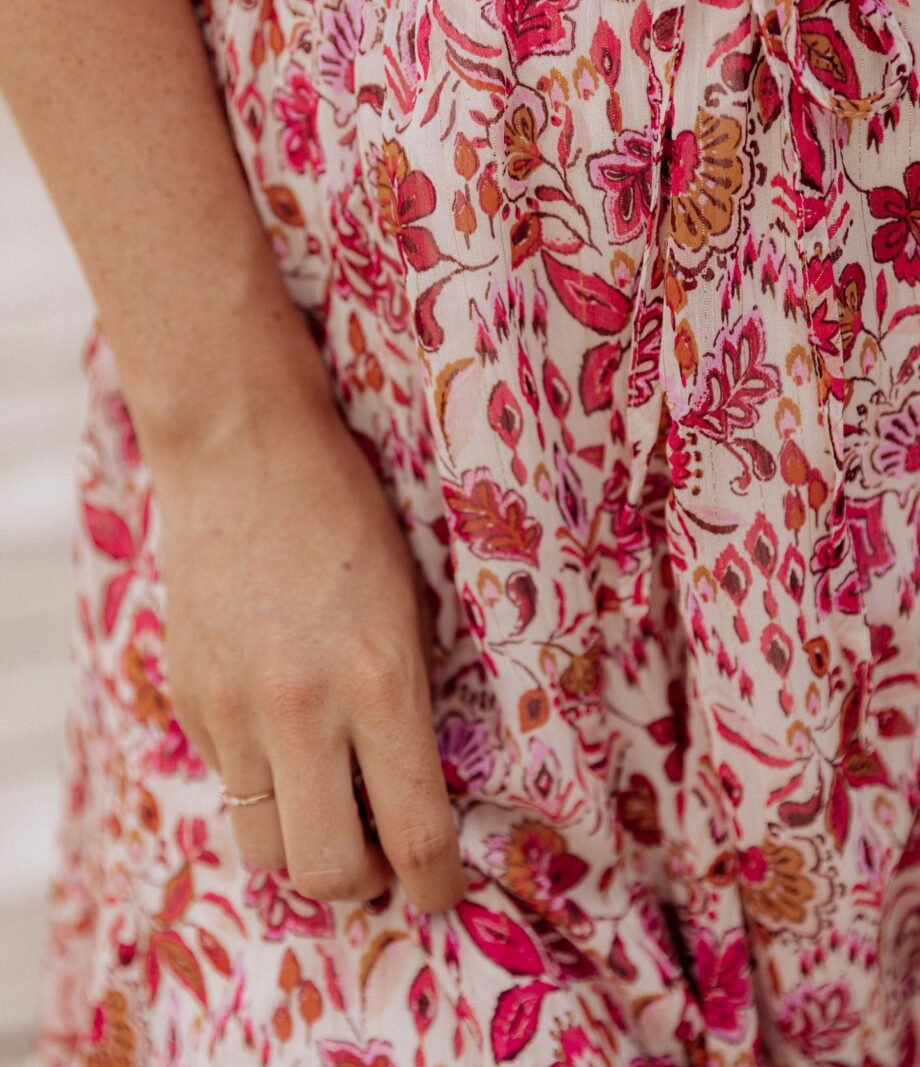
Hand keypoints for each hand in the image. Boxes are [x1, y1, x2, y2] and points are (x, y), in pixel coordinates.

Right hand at [153, 390, 465, 913]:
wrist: (245, 452)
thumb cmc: (352, 516)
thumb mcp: (412, 604)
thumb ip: (410, 702)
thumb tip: (415, 791)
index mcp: (380, 682)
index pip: (417, 834)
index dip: (438, 886)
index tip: (444, 893)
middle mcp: (301, 709)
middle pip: (326, 873)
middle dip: (366, 885)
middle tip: (384, 855)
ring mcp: (232, 709)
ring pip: (263, 848)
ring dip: (303, 848)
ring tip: (328, 808)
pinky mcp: (187, 698)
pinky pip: (228, 784)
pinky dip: (262, 784)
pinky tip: (282, 734)